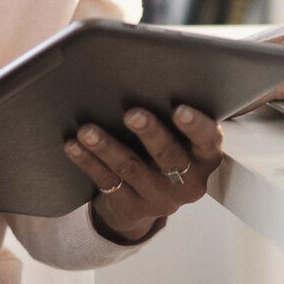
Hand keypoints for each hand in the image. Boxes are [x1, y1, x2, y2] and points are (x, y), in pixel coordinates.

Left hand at [63, 104, 223, 243]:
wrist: (146, 200)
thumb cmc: (165, 153)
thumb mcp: (181, 140)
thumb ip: (173, 116)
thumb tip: (148, 76)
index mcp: (205, 158)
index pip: (208, 140)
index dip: (196, 126)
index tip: (179, 110)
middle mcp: (188, 182)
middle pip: (168, 155)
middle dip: (149, 133)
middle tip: (131, 114)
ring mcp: (159, 198)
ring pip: (131, 168)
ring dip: (107, 147)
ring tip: (88, 130)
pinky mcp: (132, 207)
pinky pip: (107, 181)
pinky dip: (89, 161)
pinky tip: (75, 146)